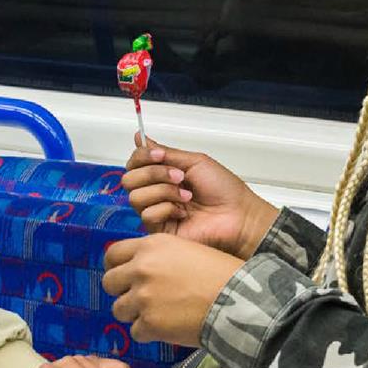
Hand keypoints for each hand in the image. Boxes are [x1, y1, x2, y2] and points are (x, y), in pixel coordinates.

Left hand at [103, 234, 242, 346]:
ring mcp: (143, 296)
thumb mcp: (188, 250)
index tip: (122, 277)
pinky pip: (136, 332)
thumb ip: (159, 257)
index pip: (112, 254)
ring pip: (118, 309)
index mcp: (152, 245)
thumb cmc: (222, 275)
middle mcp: (142, 268)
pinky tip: (169, 327)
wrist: (239, 300)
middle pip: (109, 282)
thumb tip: (138, 269)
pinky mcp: (149, 323)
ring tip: (158, 315)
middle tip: (139, 300)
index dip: (115, 267)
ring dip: (134, 314)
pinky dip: (149, 333)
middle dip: (121, 292)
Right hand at [122, 134, 277, 259]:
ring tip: (186, 196)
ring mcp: (156, 211)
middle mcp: (156, 193)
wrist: (238, 214)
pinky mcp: (158, 230)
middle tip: (179, 176)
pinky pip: (147, 214)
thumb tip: (141, 138)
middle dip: (153, 173)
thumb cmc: (224, 190)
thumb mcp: (195, 161)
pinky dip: (167, 209)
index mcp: (162, 175)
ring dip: (164, 191)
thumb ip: (165, 152)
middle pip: (129, 179)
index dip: (142, 157)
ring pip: (136, 197)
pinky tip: (183, 213)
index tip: (160, 155)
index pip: (134, 164)